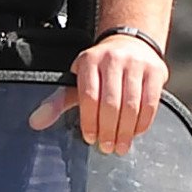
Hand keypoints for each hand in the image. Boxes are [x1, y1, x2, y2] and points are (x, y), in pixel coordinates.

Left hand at [30, 28, 166, 156]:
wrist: (131, 44)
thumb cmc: (101, 70)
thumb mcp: (77, 81)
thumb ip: (58, 102)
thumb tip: (35, 122)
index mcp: (89, 60)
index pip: (89, 96)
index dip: (90, 121)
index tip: (90, 138)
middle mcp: (113, 59)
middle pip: (111, 103)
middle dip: (108, 130)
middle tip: (107, 147)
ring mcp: (137, 64)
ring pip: (132, 105)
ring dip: (126, 131)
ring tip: (121, 146)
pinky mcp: (156, 71)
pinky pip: (151, 103)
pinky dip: (143, 122)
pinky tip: (136, 133)